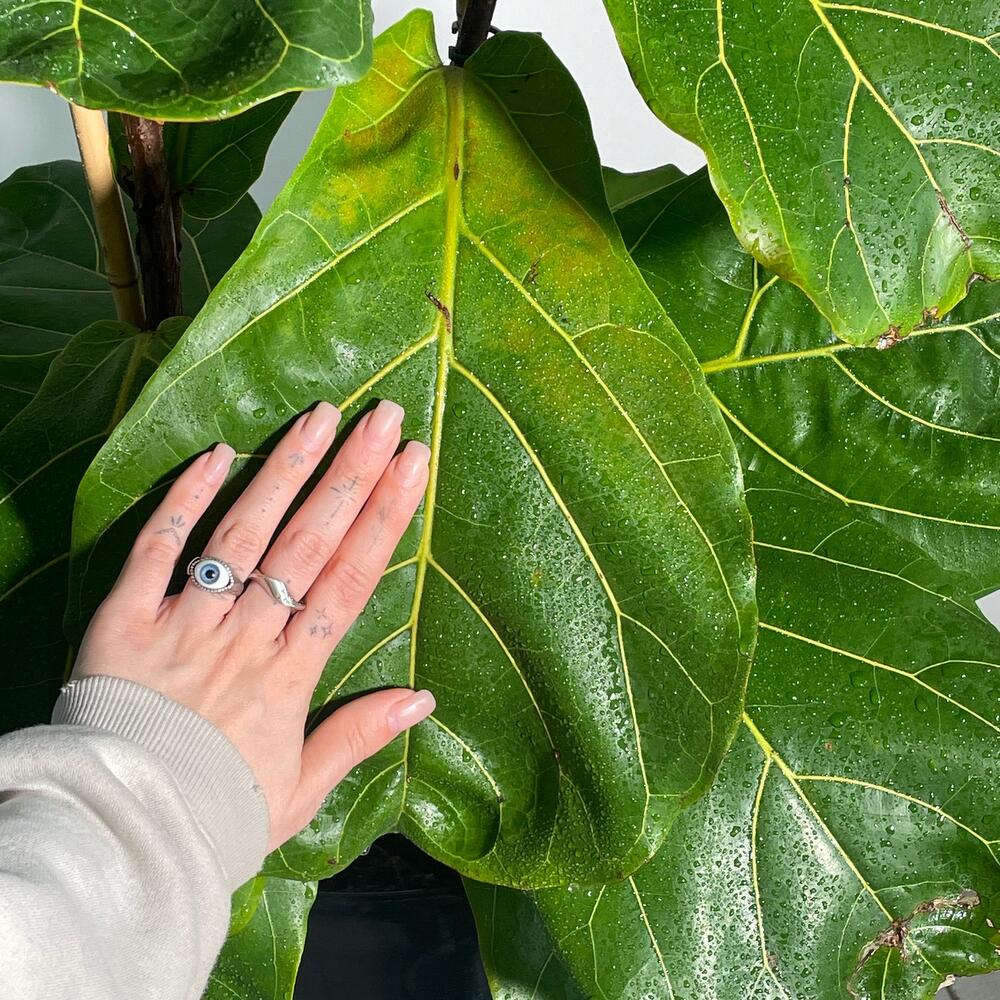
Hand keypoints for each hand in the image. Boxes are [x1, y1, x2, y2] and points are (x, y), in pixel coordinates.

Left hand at [71, 399, 433, 850]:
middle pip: (307, 542)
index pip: (349, 580)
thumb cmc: (218, 813)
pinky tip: (217, 453)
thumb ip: (358, 736)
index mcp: (290, 674)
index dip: (384, 518)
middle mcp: (245, 635)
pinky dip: (184, 501)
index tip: (412, 465)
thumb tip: (423, 698)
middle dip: (350, 475)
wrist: (122, 835)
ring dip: (285, 471)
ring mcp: (184, 621)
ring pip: (242, 533)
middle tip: (383, 416)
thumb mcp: (299, 790)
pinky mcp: (125, 619)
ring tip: (321, 416)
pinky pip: (157, 550)